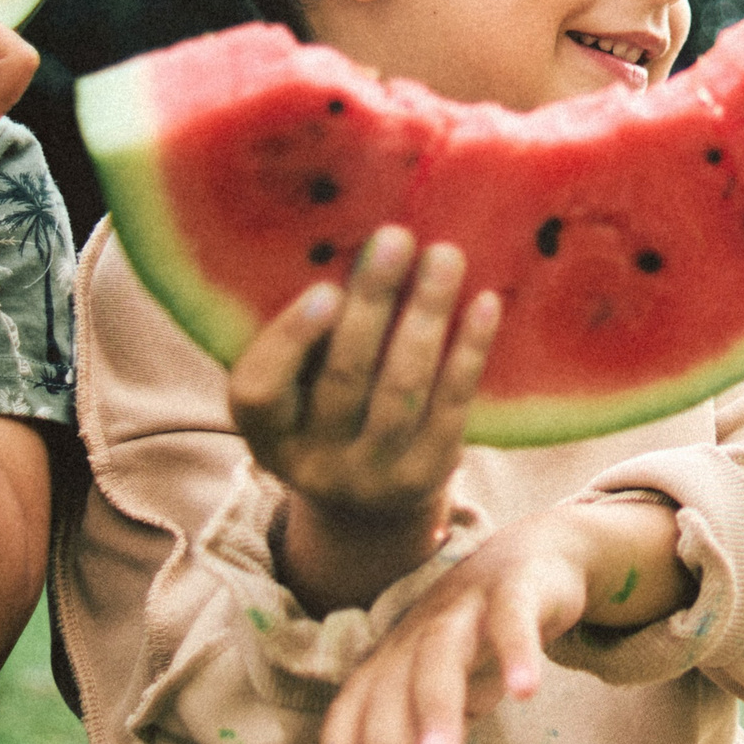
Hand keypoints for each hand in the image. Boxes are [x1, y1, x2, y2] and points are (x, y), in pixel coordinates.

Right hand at [232, 223, 499, 509]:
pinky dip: (468, 352)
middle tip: (397, 237)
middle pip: (344, 376)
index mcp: (266, 432)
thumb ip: (306, 336)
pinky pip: (451, 406)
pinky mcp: (426, 474)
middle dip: (372, 302)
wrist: (371, 505)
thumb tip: (352, 243)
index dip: (291, 341)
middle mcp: (313, 462)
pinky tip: (484, 304)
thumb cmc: (328, 414)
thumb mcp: (297, 391)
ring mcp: (372, 475)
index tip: (326, 289)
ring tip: (445, 256)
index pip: (259, 390)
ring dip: (427, 314)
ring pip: (402, 387)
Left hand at [314, 502, 683, 743]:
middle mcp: (417, 634)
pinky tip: (527, 692)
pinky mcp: (514, 591)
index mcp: (392, 662)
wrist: (532, 559)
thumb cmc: (480, 644)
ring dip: (437, 710)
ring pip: (440, 659)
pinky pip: (511, 621)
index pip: (353, 710)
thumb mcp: (452, 706)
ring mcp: (464, 608)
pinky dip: (518, 652)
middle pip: (392, 693)